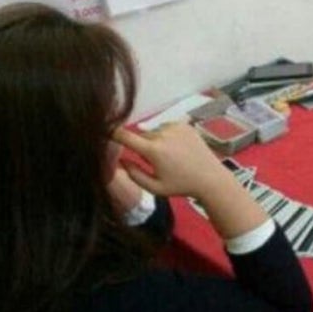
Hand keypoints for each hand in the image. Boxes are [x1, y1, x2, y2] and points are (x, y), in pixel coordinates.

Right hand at [113, 123, 268, 238]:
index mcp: (154, 150)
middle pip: (142, 135)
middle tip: (154, 161)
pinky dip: (167, 135)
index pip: (125, 136)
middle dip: (143, 146)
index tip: (102, 129)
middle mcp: (163, 134)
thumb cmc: (181, 185)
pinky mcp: (185, 124)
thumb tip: (119, 159)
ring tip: (170, 156)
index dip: (111, 132)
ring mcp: (175, 127)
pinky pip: (167, 127)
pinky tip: (178, 148)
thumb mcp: (154, 187)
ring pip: (154, 131)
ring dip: (156, 140)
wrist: (210, 177)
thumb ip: (133, 174)